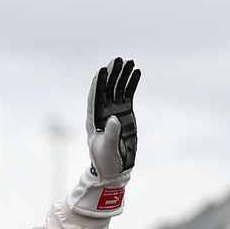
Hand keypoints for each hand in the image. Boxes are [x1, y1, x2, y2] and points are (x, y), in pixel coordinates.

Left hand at [67, 57, 139, 214]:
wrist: (114, 169)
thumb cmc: (105, 162)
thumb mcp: (107, 149)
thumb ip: (110, 134)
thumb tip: (114, 118)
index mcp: (94, 119)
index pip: (94, 97)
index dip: (98, 83)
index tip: (102, 70)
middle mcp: (103, 112)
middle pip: (107, 88)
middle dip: (112, 73)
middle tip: (118, 59)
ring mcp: (114, 111)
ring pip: (117, 89)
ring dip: (122, 75)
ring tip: (130, 61)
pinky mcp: (125, 114)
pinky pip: (127, 95)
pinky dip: (131, 84)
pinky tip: (136, 72)